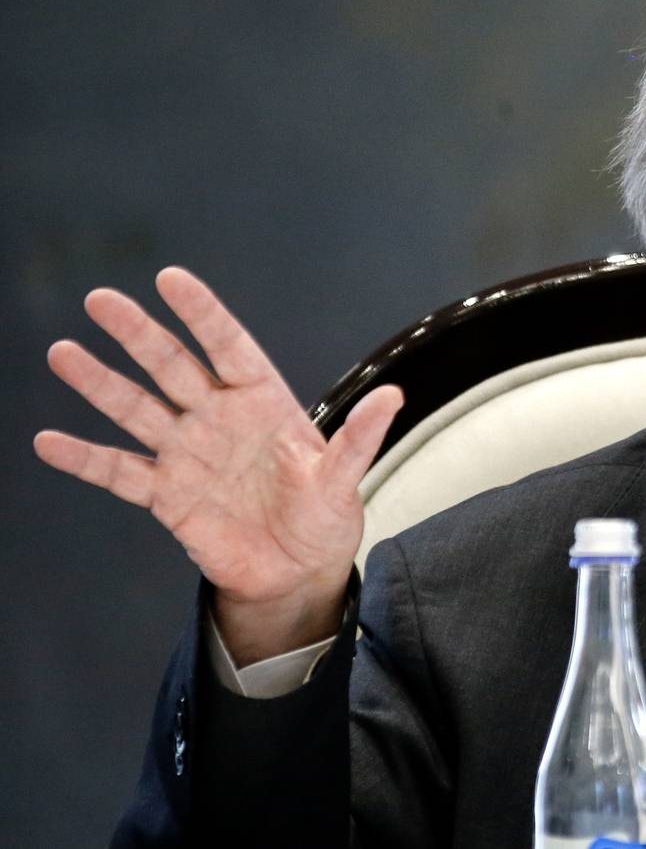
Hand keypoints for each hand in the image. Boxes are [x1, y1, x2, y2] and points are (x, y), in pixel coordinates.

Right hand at [34, 268, 402, 662]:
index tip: (170, 278)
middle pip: (172, 366)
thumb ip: (359, 437)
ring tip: (64, 352)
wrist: (296, 571)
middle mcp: (219, 418)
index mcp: (264, 402)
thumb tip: (393, 395)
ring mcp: (188, 453)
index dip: (202, 313)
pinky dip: (86, 458)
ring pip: (137, 410)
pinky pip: (120, 472)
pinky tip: (49, 441)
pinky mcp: (166, 495)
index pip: (229, 346)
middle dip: (138, 334)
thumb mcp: (344, 478)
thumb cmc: (325, 516)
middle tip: (100, 299)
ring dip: (101, 383)